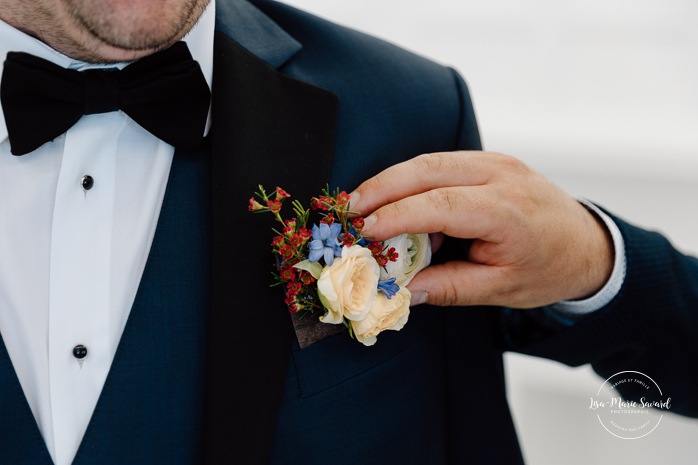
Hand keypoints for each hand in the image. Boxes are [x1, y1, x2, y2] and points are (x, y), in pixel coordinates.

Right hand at [350, 151, 613, 307]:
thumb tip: (400, 289)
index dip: (394, 216)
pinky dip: (411, 179)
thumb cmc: (548, 269)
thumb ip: (448, 287)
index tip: (363, 231)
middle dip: (382, 187)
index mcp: (506, 210)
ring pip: (429, 160)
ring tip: (362, 204)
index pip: (438, 204)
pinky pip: (440, 163)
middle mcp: (500, 175)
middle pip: (427, 169)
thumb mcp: (500, 289)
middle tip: (349, 208)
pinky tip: (394, 199)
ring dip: (391, 180)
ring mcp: (495, 161)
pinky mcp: (489, 160)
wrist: (586, 244)